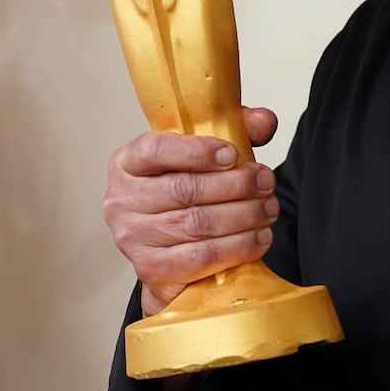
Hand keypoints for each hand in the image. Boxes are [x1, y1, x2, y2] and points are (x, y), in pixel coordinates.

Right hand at [101, 107, 280, 317]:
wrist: (171, 251)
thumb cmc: (187, 192)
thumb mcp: (206, 154)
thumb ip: (235, 130)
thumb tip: (265, 121)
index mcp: (127, 163)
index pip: (155, 150)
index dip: (198, 151)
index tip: (234, 154)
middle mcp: (121, 201)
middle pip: (185, 190)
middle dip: (236, 185)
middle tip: (266, 182)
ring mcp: (132, 238)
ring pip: (198, 224)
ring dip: (244, 215)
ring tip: (269, 208)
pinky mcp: (151, 269)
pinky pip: (202, 257)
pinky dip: (238, 246)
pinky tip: (259, 237)